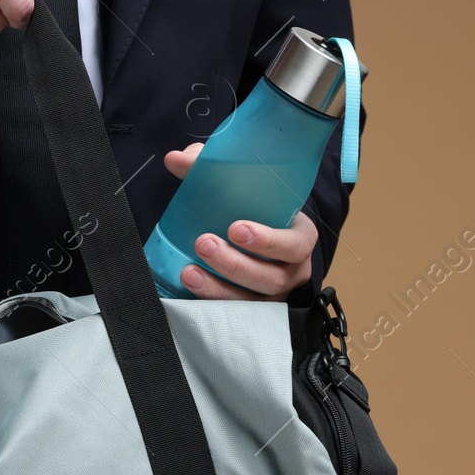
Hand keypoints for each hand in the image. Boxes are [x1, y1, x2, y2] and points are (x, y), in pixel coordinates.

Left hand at [162, 142, 317, 301]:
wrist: (253, 236)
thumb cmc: (253, 211)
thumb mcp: (242, 187)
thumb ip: (211, 167)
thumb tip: (175, 159)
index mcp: (298, 237)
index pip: (295, 243)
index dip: (269, 240)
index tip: (236, 228)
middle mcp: (291, 269)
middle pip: (270, 277)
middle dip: (235, 264)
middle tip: (204, 243)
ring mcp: (273, 295)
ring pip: (252, 302)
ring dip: (219, 288)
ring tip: (189, 271)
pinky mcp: (254, 312)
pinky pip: (236, 316)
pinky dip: (211, 304)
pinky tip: (190, 291)